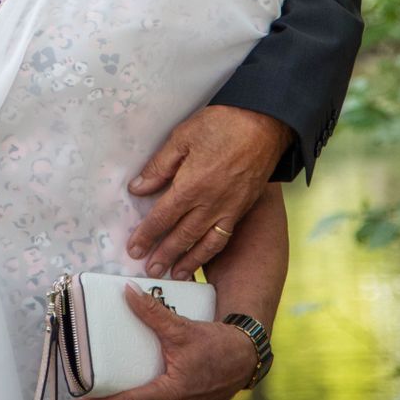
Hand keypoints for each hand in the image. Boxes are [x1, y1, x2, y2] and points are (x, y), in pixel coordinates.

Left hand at [102, 285, 259, 399]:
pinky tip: (137, 382)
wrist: (246, 355)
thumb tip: (129, 292)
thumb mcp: (183, 328)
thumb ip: (154, 312)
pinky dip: (146, 394)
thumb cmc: (219, 347)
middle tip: (90, 393)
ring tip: (108, 389)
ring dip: (130, 397)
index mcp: (171, 392)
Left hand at [126, 105, 291, 278]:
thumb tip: (138, 188)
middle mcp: (210, 203)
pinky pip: (223, 237)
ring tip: (175, 274)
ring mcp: (229, 208)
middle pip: (182, 236)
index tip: (134, 249)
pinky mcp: (243, 208)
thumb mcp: (183, 137)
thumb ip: (160, 166)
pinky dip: (211, 251)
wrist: (265, 124)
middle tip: (150, 271)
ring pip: (204, 243)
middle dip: (164, 255)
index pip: (162, 217)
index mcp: (191, 185)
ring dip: (188, 261)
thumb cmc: (223, 125)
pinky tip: (204, 256)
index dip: (147, 235)